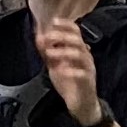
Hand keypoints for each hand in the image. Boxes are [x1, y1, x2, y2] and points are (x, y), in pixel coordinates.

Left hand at [37, 10, 100, 124]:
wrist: (81, 105)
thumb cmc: (70, 83)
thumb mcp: (54, 65)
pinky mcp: (87, 82)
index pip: (75, 32)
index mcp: (78, 50)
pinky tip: (61, 71)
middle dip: (61, 36)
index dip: (65, 25)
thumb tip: (38, 37)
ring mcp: (88, 69)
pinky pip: (82, 74)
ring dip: (63, 51)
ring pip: (80, 54)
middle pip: (77, 40)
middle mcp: (85, 57)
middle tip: (47, 37)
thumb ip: (47, 51)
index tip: (53, 21)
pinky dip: (71, 71)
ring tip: (49, 53)